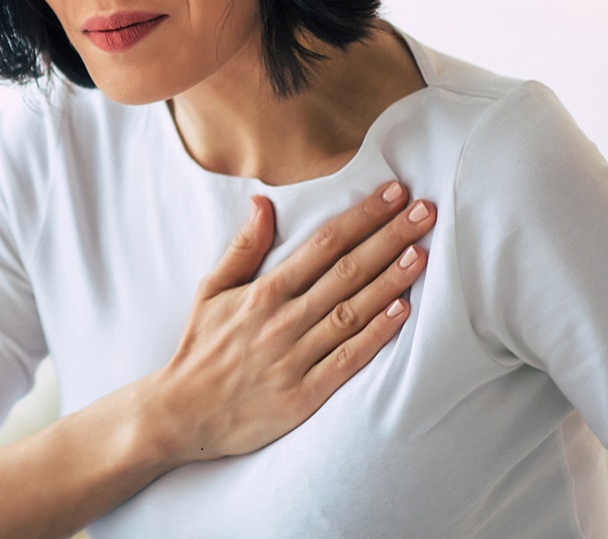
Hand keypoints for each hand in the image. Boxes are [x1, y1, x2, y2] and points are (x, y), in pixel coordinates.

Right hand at [141, 182, 434, 463]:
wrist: (183, 413)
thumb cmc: (201, 348)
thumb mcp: (211, 290)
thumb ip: (243, 248)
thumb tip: (263, 203)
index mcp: (263, 292)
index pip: (322, 245)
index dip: (361, 217)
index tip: (392, 194)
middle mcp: (282, 320)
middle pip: (345, 271)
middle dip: (388, 238)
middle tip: (424, 212)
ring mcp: (295, 357)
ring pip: (351, 311)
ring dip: (389, 281)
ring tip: (421, 253)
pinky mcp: (304, 395)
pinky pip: (346, 360)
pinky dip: (375, 336)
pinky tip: (402, 313)